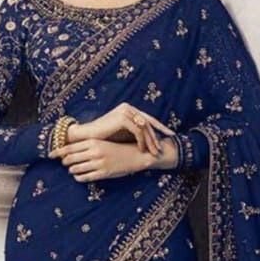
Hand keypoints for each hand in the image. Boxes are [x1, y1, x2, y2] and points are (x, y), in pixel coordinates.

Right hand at [49, 102, 175, 161]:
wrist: (88, 137)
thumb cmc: (105, 137)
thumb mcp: (124, 134)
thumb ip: (136, 134)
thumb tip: (152, 141)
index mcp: (130, 110)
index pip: (148, 119)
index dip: (161, 127)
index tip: (171, 135)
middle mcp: (129, 108)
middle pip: (148, 123)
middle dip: (156, 137)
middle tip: (161, 149)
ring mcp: (125, 111)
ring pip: (144, 127)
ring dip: (150, 141)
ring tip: (154, 152)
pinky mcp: (122, 117)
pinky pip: (137, 130)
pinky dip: (141, 141)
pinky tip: (142, 149)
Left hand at [56, 138, 161, 181]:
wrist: (137, 155)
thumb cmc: (119, 147)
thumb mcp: (103, 142)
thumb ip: (89, 144)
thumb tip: (72, 148)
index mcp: (93, 141)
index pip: (70, 147)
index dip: (58, 152)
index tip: (50, 155)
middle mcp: (94, 152)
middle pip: (70, 158)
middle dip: (64, 162)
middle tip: (62, 163)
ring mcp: (99, 163)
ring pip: (76, 169)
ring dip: (72, 170)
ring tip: (71, 170)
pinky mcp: (104, 173)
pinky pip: (85, 177)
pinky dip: (79, 177)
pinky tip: (78, 177)